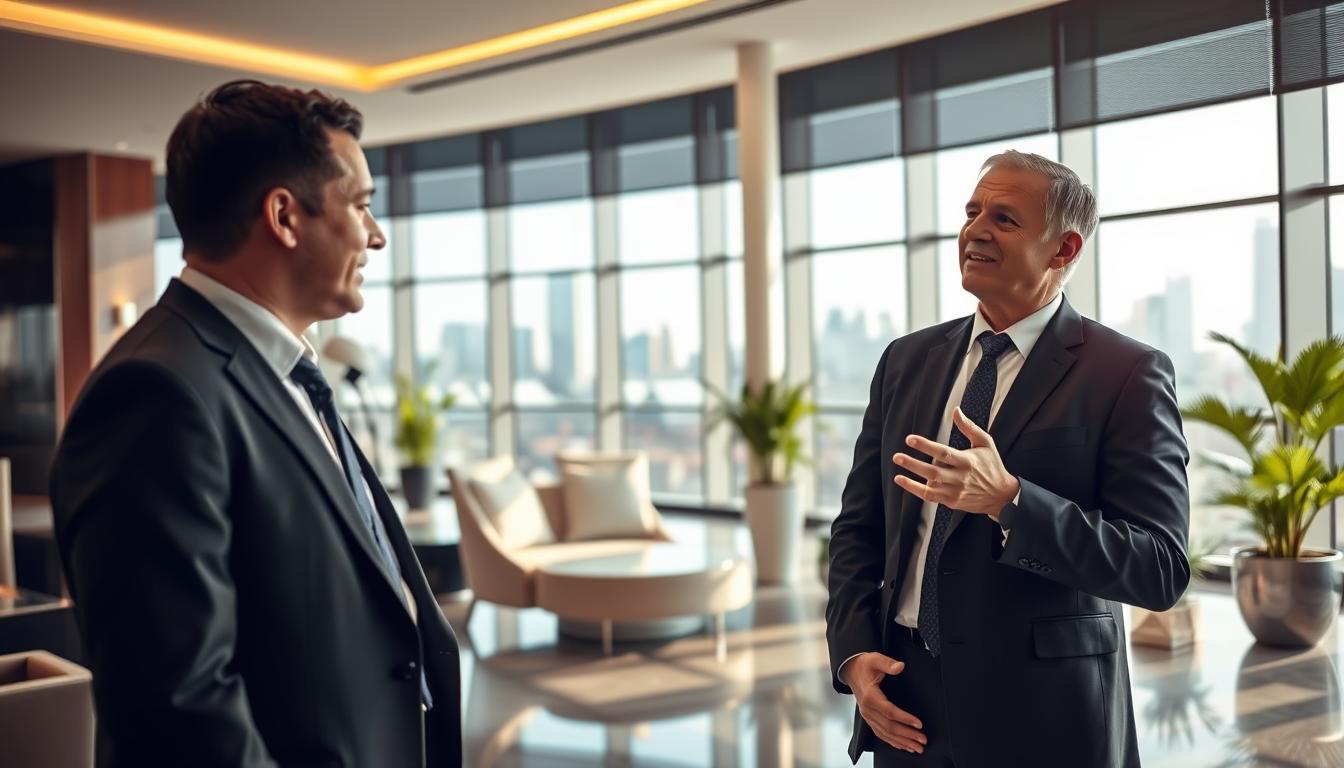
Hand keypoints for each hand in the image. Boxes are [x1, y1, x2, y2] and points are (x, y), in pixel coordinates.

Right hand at [842, 652, 925, 753]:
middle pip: (889, 727)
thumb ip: (888, 663)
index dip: (905, 719)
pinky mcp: (869, 718)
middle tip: (922, 740)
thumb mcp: (875, 659)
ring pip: (886, 733)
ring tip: (917, 747)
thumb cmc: (864, 665)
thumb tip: (900, 667)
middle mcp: (867, 709)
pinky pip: (880, 733)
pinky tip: (902, 746)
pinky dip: (892, 742)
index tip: (919, 723)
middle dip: (907, 735)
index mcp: (870, 696)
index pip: (889, 712)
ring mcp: (867, 715)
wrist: (851, 670)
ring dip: (902, 742)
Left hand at [893, 407, 1018, 516]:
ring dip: (912, 478)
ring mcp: (955, 491)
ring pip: (930, 485)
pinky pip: (930, 497)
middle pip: (933, 471)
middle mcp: (960, 477)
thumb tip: (956, 411)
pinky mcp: (951, 501)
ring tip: (897, 468)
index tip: (910, 439)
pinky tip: (903, 481)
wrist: (1001, 496)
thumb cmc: (992, 466)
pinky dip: (915, 490)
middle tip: (897, 456)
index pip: (943, 452)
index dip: (925, 446)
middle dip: (913, 464)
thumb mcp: (985, 443)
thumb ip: (969, 427)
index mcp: (967, 461)